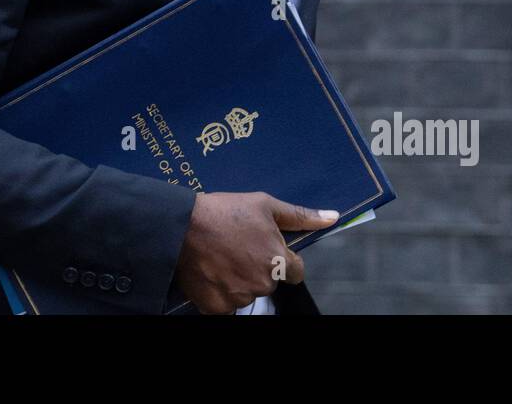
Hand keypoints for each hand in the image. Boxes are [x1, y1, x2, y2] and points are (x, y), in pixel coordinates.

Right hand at [173, 191, 338, 313]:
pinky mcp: (217, 307)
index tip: (265, 250)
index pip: (296, 272)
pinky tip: (212, 272)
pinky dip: (220, 293)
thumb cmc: (223, 211)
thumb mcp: (264, 205)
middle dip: (258, 268)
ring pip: (248, 293)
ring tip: (221, 257)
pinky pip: (226, 305)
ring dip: (239, 281)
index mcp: (278, 260)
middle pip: (269, 282)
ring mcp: (239, 297)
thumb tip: (332, 217)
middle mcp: (262, 283)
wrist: (180, 225)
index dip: (283, 260)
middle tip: (237, 248)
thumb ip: (300, 216)